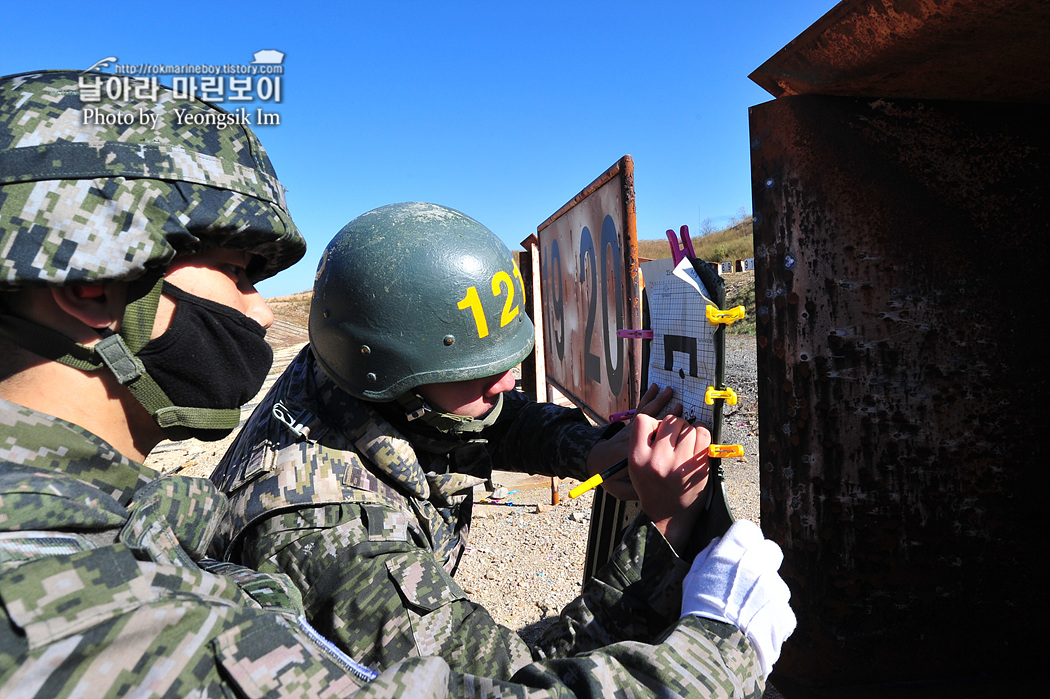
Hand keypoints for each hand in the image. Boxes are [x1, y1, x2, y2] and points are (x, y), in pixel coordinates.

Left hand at [585, 383, 680, 500]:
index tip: (681, 431)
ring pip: (645, 413)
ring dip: (657, 402)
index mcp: (632, 455)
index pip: (649, 443)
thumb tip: (654, 487)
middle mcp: (632, 439)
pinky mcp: (630, 426)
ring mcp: (630, 431)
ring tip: (668, 391)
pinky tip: (655, 389)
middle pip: (649, 424)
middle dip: (665, 414)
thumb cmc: (608, 477)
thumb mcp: (620, 490)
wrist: (594, 463)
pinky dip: (648, 398)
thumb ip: (636, 490)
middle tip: (679, 406)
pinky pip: (640, 410)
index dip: (665, 435)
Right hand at [627, 412, 709, 551]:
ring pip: (688, 427)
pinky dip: (702, 434)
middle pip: (669, 421)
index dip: (653, 423)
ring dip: (689, 431)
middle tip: (675, 440)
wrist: (667, 516)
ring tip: (686, 444)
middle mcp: (657, 460)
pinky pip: (703, 435)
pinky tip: (697, 442)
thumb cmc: (652, 488)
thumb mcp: (635, 467)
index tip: (658, 433)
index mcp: (637, 458)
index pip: (643, 420)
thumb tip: (665, 419)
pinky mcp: (698, 468)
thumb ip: (643, 443)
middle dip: (674, 426)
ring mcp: (679, 464)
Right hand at [681, 520, 795, 678]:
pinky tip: (755, 628)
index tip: (737, 551)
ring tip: (747, 612)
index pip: (747, 529)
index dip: (742, 540)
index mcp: (733, 551)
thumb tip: (717, 543)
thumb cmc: (698, 610)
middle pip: (770, 550)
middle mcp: (759, 564)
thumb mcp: (692, 578)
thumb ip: (706, 556)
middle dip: (762, 560)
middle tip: (747, 579)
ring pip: (777, 584)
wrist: (716, 648)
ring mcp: (776, 589)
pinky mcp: (786, 614)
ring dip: (766, 593)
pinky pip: (782, 611)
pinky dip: (772, 618)